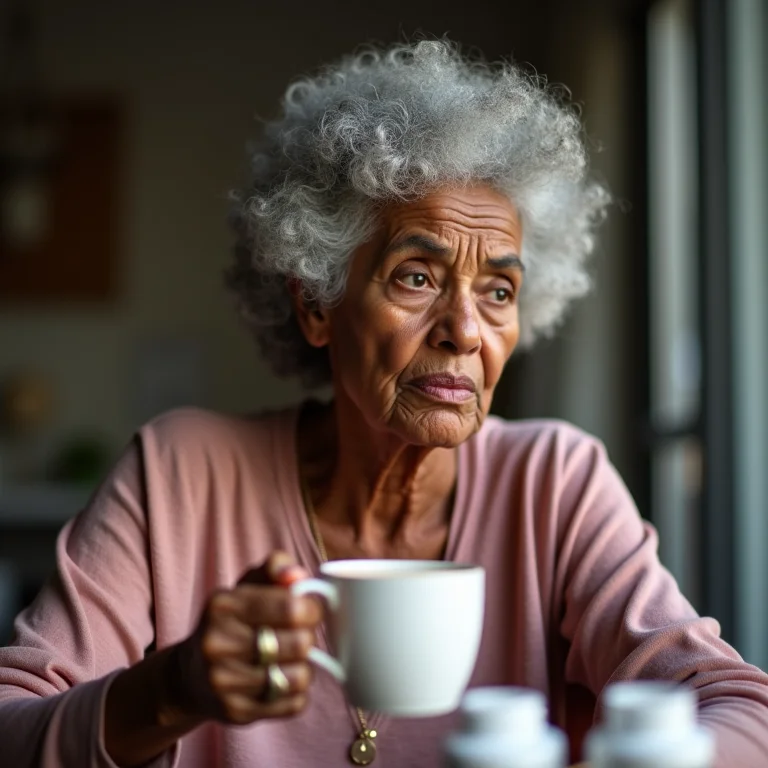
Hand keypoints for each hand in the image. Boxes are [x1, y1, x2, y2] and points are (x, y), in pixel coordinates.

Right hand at [173, 551, 321, 724]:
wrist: (191, 674)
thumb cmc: (232, 622)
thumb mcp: (248, 585)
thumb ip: (276, 567)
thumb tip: (297, 575)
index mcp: (223, 605)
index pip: (291, 608)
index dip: (311, 609)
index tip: (308, 610)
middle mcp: (218, 644)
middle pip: (299, 644)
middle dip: (308, 638)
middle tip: (298, 636)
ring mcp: (224, 682)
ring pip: (299, 677)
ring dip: (304, 668)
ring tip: (290, 660)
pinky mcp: (235, 712)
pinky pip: (294, 704)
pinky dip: (297, 693)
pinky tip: (281, 681)